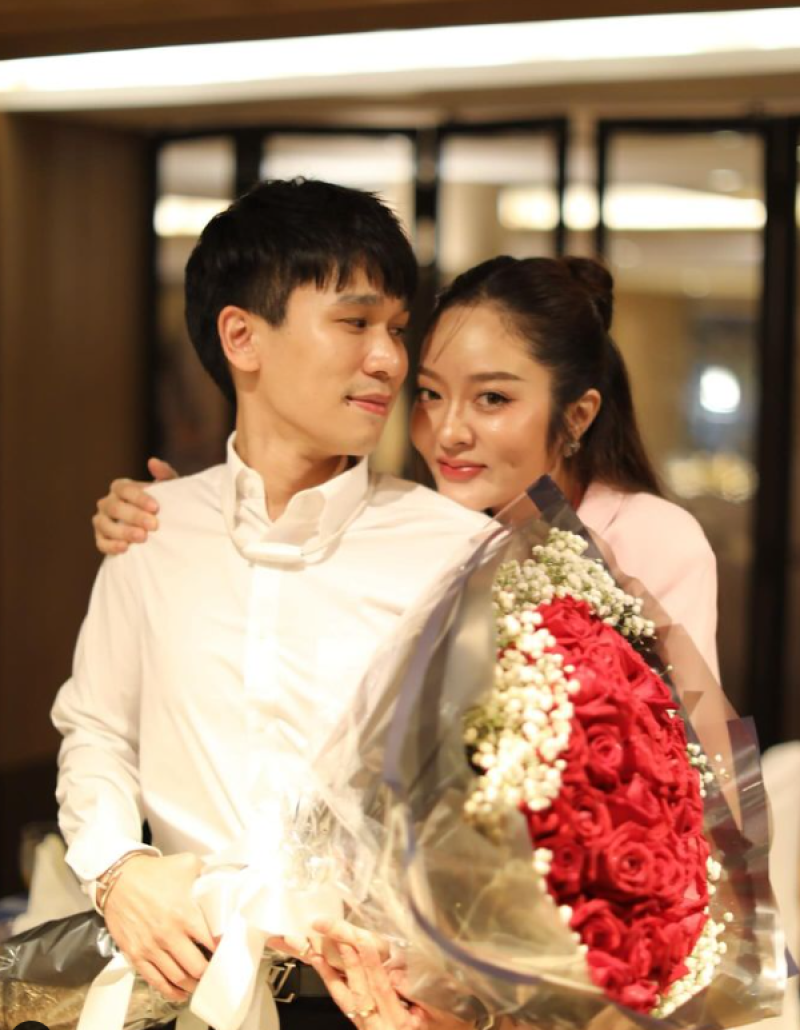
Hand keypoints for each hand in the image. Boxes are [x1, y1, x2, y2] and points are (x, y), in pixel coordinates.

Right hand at [92, 457, 177, 555]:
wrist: (161, 529)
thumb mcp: (169, 489)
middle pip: (115, 508)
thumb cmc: (164, 505)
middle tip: (154, 526)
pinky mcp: (101, 538)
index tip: (156, 508)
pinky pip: (101, 543)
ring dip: (123, 531)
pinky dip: (111, 545)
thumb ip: (164, 475)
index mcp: (121, 487)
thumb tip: (153, 462)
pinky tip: (125, 548)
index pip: (124, 489)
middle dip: (135, 516)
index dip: (139, 498)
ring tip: (142, 537)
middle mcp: (107, 502)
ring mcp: (102, 520)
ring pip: (105, 525)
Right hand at [103, 852, 214, 1002]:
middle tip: (217, 969)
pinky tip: (181, 991)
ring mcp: (151, 947)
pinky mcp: (136, 955)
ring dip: (193, 983)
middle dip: (210, 971)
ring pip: (178, 978)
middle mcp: (168, 934)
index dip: (223, 950)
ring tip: (202, 981)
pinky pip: (155, 980)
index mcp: (184, 913)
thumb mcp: (187, 864)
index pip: (212, 942)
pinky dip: (171, 991)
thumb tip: (227, 881)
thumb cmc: (155, 872)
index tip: (228, 951)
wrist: (119, 878)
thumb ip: (209, 874)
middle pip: (197, 967)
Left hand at [311, 920, 472, 1029]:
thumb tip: (404, 975)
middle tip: (338, 936)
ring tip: (318, 953)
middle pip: (359, 993)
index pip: (382, 990)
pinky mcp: (365, 1026)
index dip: (372, 965)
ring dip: (332, 975)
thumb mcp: (443, 1018)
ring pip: (346, 1001)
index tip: (363, 942)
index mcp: (400, 1025)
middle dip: (348, 963)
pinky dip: (333, 986)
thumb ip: (425, 999)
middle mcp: (379, 1028)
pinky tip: (324, 969)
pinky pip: (345, 1005)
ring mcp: (369, 1028)